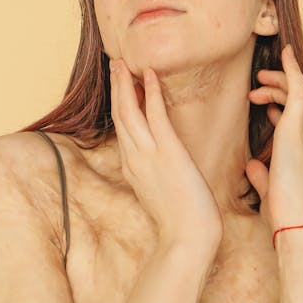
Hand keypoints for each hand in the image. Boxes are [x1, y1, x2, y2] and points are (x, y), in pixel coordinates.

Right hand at [109, 58, 223, 250]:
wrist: (188, 239)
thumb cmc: (182, 223)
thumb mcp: (163, 194)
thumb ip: (158, 176)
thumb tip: (164, 168)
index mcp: (134, 168)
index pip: (122, 130)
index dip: (119, 105)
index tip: (120, 86)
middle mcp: (135, 159)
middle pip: (118, 115)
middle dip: (116, 88)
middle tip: (115, 64)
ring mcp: (148, 155)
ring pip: (128, 111)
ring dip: (125, 84)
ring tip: (123, 63)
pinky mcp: (167, 152)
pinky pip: (155, 115)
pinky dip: (151, 92)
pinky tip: (149, 74)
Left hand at [244, 43, 302, 237]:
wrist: (293, 215)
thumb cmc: (282, 207)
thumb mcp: (268, 186)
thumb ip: (261, 174)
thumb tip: (252, 166)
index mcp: (298, 149)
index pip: (292, 118)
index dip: (278, 105)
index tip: (262, 100)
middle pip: (297, 99)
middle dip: (278, 87)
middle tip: (257, 84)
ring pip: (297, 90)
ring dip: (278, 81)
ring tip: (258, 81)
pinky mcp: (297, 123)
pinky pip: (298, 87)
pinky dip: (292, 69)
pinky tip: (284, 53)